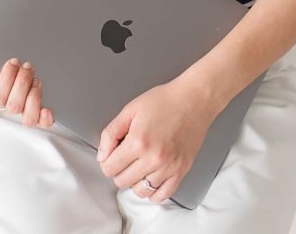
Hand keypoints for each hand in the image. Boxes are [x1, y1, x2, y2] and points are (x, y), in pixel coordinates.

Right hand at [0, 58, 54, 127]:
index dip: (7, 78)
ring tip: (33, 79)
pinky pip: (43, 123)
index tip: (12, 62)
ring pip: (28, 117)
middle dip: (21, 82)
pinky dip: (45, 118)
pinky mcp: (39, 108)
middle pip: (14, 106)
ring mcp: (25, 108)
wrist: (4, 55)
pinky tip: (46, 109)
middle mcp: (10, 106)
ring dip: (33, 95)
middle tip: (24, 67)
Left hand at [95, 77, 216, 203]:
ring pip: (140, 191)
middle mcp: (153, 158)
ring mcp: (169, 167)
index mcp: (138, 141)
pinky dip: (153, 191)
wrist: (193, 100)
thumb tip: (102, 155)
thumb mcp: (130, 110)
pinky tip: (151, 177)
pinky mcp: (181, 171)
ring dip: (135, 180)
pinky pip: (161, 195)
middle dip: (119, 170)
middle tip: (125, 157)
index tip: (111, 155)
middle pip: (122, 181)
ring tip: (139, 164)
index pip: (110, 168)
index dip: (106, 161)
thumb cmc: (164, 101)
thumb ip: (110, 133)